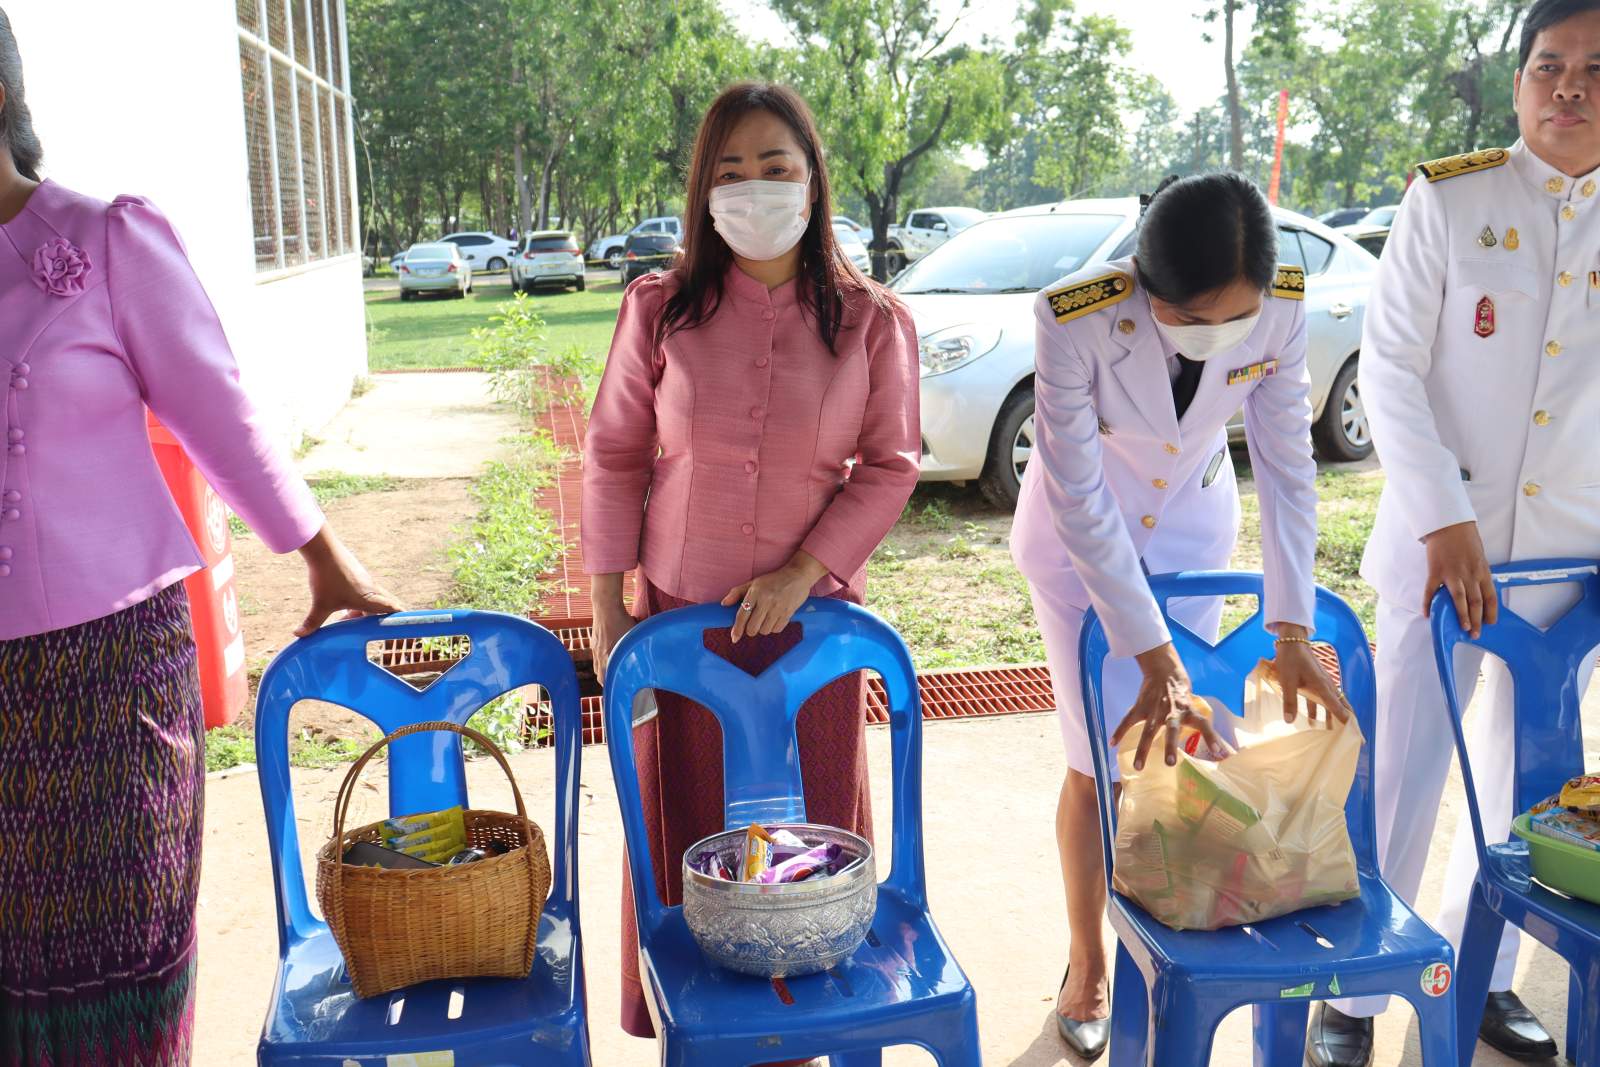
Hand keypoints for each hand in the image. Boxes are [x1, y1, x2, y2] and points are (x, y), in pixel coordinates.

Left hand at [293, 525, 401, 636]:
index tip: (404, 626)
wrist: (324, 551)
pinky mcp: (358, 575)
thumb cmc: (326, 578)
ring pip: (374, 599)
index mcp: (369, 599)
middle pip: (385, 606)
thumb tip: (299, 635)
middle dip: (381, 619)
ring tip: (348, 621)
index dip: (402, 617)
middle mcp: (372, 589)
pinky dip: (359, 602)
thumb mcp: (320, 604)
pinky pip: (366, 592)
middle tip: (377, 632)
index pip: (394, 608)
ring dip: (366, 611)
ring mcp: (366, 581)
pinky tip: (343, 608)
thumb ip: (312, 622)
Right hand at [590, 587, 636, 686]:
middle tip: (617, 682)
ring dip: (604, 670)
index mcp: (607, 657)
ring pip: (597, 666)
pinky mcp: (593, 641)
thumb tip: (647, 656)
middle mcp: (598, 655)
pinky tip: (610, 654)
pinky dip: (602, 659)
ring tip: (614, 670)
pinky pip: (596, 656)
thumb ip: (637, 648)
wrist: (605, 606)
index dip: (611, 686)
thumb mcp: (633, 636)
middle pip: (599, 676)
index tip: (619, 689)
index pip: (605, 680)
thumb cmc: (621, 620)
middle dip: (607, 681)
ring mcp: (594, 648)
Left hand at [720, 550, 828, 642]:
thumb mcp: (754, 583)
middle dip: (750, 630)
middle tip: (753, 624)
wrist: (797, 575)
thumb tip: (724, 603)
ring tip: (765, 619)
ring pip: (764, 631)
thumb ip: (737, 592)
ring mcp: (778, 608)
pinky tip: (774, 619)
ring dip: (762, 628)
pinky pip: (777, 630)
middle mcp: (766, 601)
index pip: (742, 615)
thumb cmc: (773, 580)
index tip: (734, 638)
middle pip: (752, 628)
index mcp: (755, 592)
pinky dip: (773, 628)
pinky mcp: (788, 613)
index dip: (737, 629)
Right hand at [1110, 642, 1223, 770]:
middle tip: (1170, 763)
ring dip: (1143, 748)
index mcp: (1188, 710)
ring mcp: (1154, 709)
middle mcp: (1172, 711)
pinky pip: (1128, 720)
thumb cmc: (1182, 691)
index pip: (1203, 723)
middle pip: (1171, 730)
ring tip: (1138, 766)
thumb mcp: (1193, 704)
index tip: (1219, 752)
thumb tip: (1218, 747)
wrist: (1163, 669)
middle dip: (1170, 746)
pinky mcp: (1140, 706)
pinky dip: (1120, 731)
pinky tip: (1113, 744)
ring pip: (1148, 730)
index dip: (1212, 737)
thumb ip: (1198, 723)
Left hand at [1268, 626, 1350, 725]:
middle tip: (1351, 733)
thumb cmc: (1290, 659)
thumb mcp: (1287, 681)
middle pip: (1340, 704)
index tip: (1351, 730)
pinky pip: (1321, 698)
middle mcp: (1326, 684)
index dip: (1343, 717)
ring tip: (1330, 732)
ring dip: (1330, 716)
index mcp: (1322, 684)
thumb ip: (1290, 701)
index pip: (1336, 704)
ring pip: (1330, 702)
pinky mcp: (1315, 681)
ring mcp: (1321, 682)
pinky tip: (1312, 720)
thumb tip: (1289, 721)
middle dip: (1345, 718)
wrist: (1291, 641)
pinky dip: (1319, 709)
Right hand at [1422, 520, 1496, 637]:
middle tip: (1475, 633)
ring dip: (1461, 616)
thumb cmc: (1465, 539)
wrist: (1449, 525)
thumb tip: (1477, 591)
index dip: (1491, 613)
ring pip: (1459, 600)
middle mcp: (1470, 575)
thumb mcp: (1479, 558)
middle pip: (1476, 602)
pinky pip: (1431, 591)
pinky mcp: (1436, 572)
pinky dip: (1428, 603)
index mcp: (1483, 572)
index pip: (1490, 597)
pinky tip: (1427, 614)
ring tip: (1462, 628)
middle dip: (1477, 620)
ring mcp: (1452, 574)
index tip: (1489, 623)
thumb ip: (1478, 574)